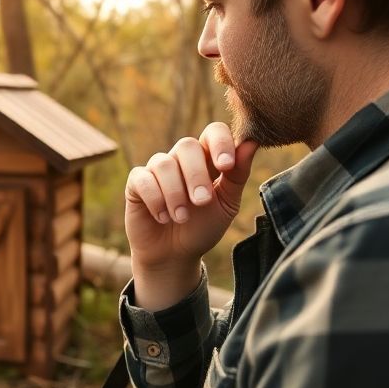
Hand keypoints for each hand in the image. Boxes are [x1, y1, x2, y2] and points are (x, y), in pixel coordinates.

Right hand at [125, 123, 257, 309]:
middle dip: (196, 174)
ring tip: (182, 218)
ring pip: (164, 163)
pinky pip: (143, 179)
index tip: (226, 166)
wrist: (175, 256)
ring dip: (175, 193)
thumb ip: (238, 175)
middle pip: (187, 145)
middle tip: (202, 202)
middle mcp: (181, 159)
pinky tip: (163, 218)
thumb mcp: (227, 205)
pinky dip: (156, 199)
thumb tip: (252, 143)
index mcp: (207, 159)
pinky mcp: (136, 183)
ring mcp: (157, 170)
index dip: (220, 142)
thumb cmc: (203, 227)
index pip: (213, 132)